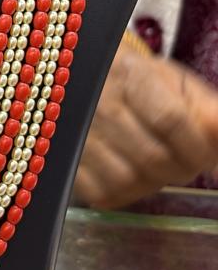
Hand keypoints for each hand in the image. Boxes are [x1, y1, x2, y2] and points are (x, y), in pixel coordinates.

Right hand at [74, 40, 217, 209]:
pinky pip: (104, 194)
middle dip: (183, 168)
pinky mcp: (65, 162)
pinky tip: (133, 174)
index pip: (170, 120)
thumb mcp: (176, 83)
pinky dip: (127, 193)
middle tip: (188, 161)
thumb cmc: (139, 83)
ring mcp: (76, 134)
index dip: (198, 147)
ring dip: (155, 182)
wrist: (84, 81)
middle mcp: (97, 104)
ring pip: (128, 180)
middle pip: (153, 157)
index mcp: (129, 75)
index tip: (207, 154)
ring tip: (159, 168)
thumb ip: (208, 109)